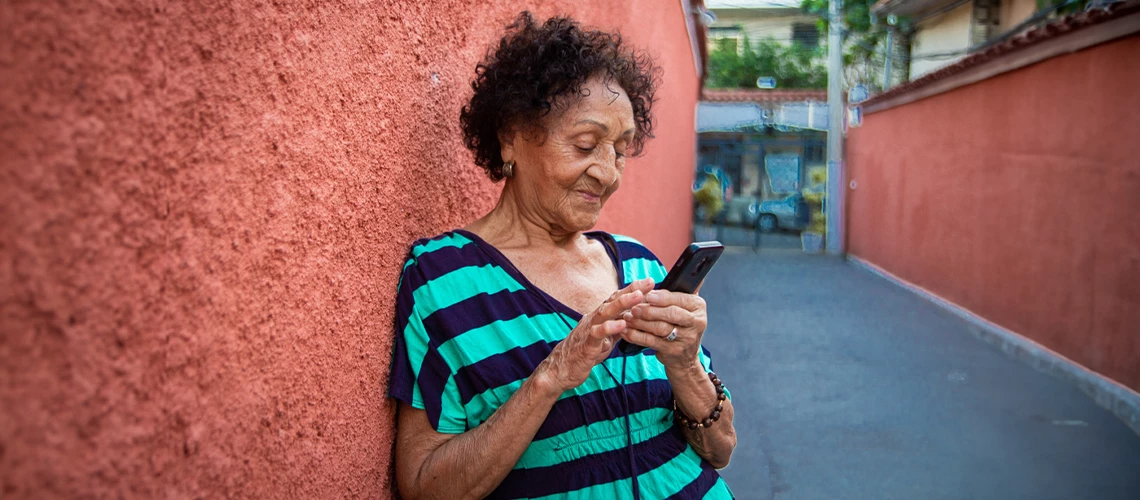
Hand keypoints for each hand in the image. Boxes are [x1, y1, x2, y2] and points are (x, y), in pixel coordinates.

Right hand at [536, 278, 655, 392]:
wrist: (562, 368)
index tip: (650, 281)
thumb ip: (618, 327)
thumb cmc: (585, 351)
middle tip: (649, 282)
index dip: (633, 289)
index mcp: (600, 317)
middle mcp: (594, 318)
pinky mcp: (586, 345)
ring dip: (622, 303)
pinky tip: (622, 324)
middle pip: (613, 300)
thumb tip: (634, 318)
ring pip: (605, 312)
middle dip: (632, 290)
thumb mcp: (606, 338)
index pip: (617, 299)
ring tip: (638, 296)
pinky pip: (597, 334)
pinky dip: (609, 328)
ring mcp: (589, 329)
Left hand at [620, 289, 707, 368]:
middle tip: (634, 308)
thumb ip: (674, 292)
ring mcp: (686, 338)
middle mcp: (696, 322)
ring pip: (660, 328)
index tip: (647, 295)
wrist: (684, 356)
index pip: (680, 299)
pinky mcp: (674, 351)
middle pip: (671, 314)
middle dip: (650, 310)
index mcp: (698, 306)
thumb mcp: (683, 306)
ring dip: (641, 322)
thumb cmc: (680, 324)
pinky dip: (637, 336)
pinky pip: (652, 342)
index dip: (662, 297)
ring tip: (628, 318)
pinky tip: (627, 332)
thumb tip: (660, 274)